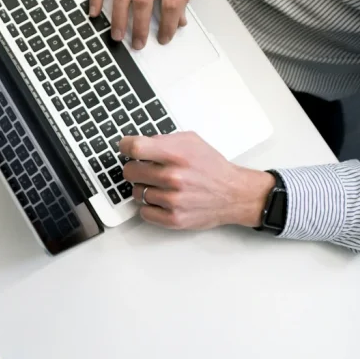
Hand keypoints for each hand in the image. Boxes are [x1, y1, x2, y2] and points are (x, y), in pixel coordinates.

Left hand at [119, 132, 274, 229]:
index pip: (134, 148)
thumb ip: (163, 140)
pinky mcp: (173, 219)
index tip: (125, 148)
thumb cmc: (212, 167)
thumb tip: (136, 143)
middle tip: (146, 170)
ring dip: (145, 188)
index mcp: (177, 154)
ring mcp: (172, 200)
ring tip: (162, 186)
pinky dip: (150, 206)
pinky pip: (143, 212)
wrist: (234, 194)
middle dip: (135, 169)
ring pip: (136, 192)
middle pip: (129, 171)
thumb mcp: (191, 142)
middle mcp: (173, 177)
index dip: (125, 146)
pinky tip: (162, 200)